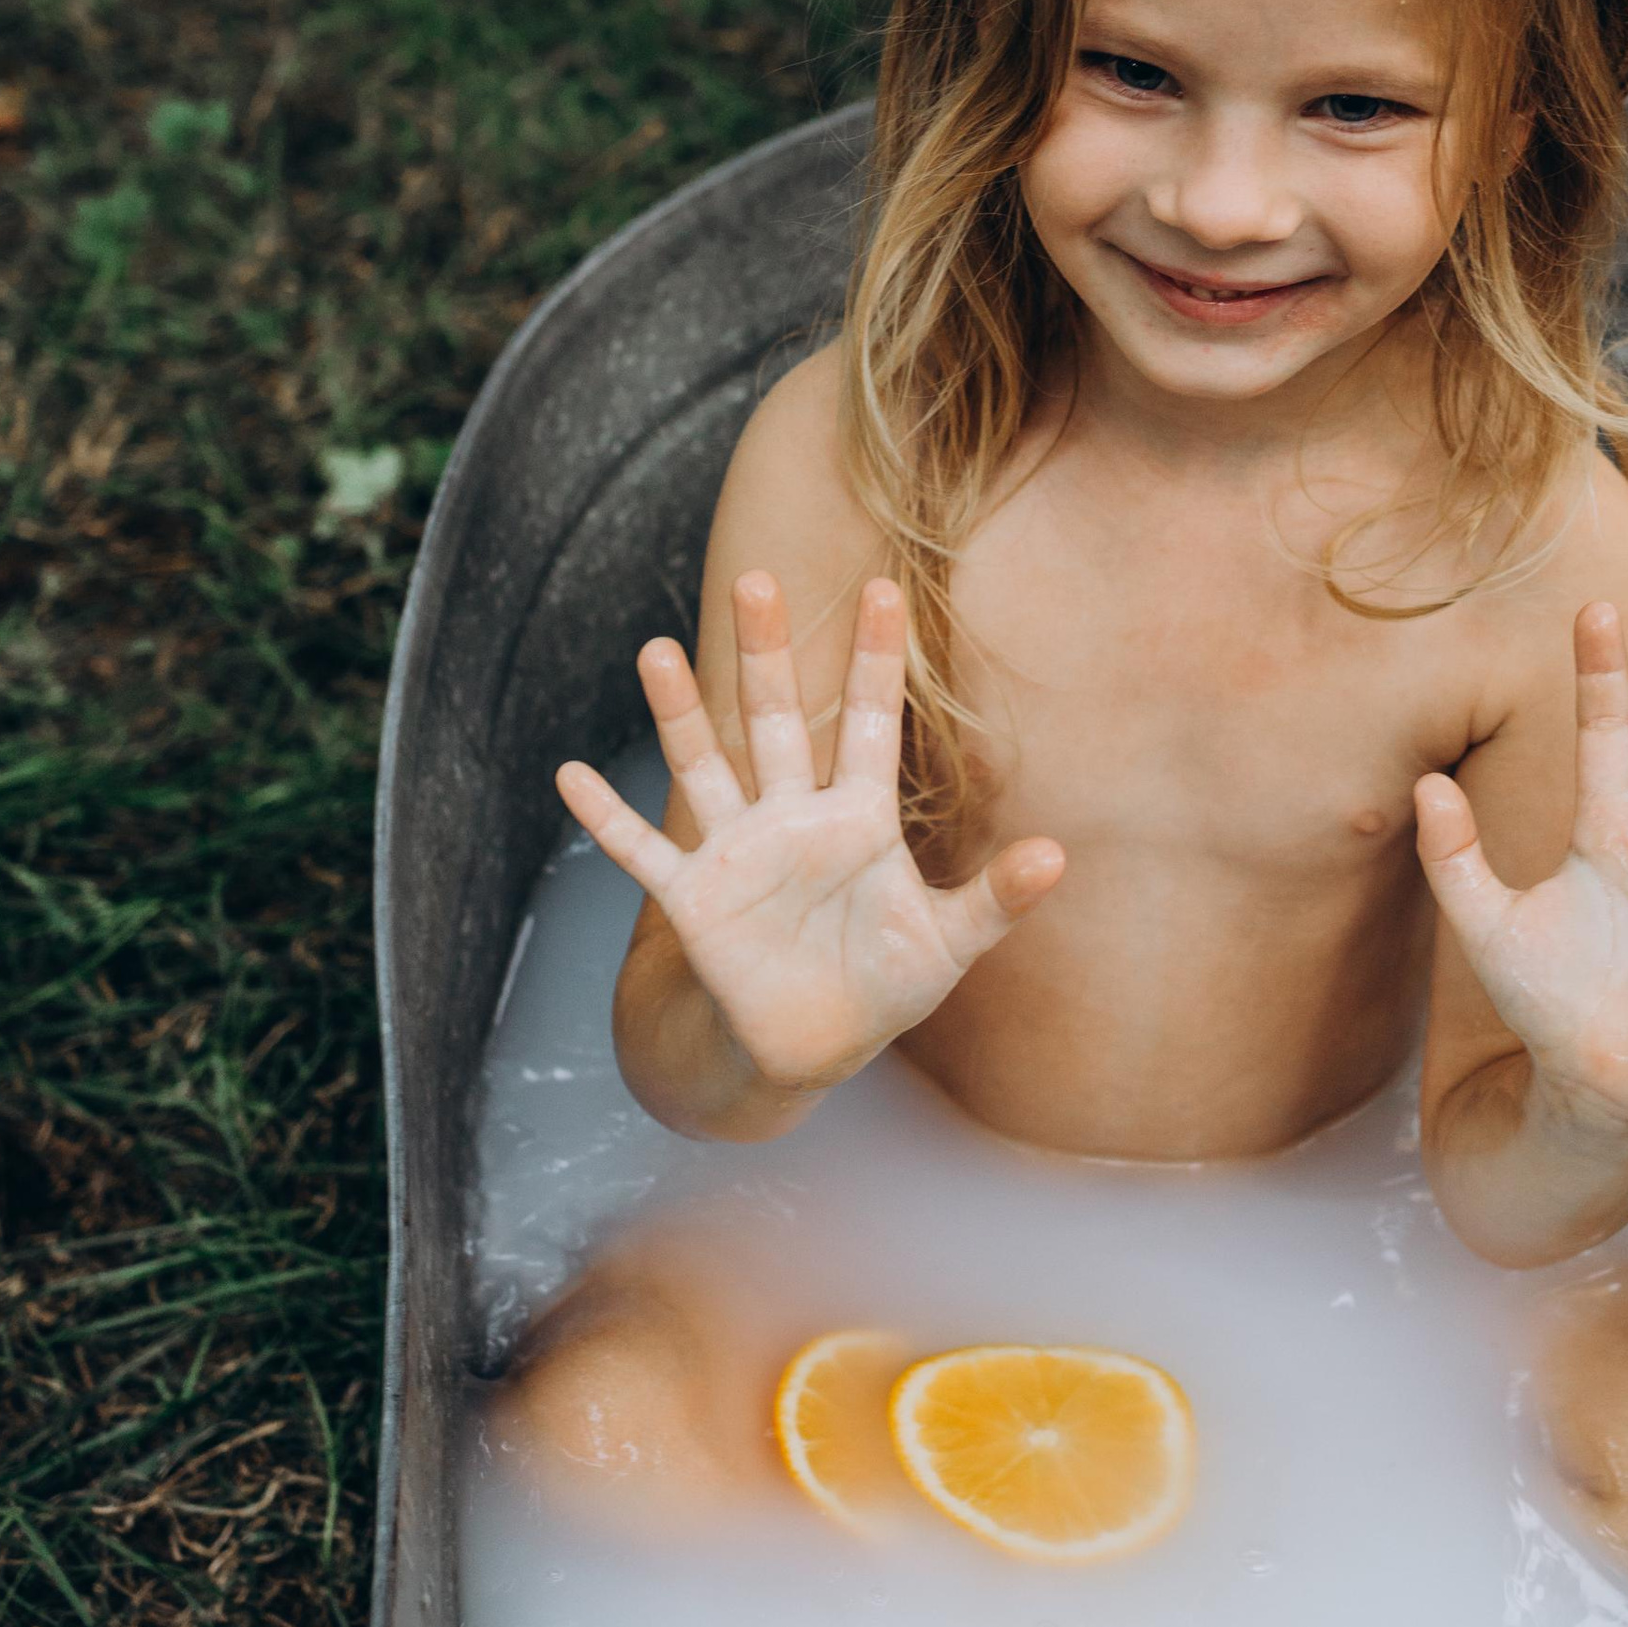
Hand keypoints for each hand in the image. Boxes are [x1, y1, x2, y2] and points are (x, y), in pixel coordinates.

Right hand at [556, 571, 1065, 1098]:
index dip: (877, 658)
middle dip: (769, 653)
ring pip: (705, 767)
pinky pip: (642, 854)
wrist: (811, 1047)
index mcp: (860, 818)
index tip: (885, 588)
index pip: (872, 722)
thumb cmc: (883, 984)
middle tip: (758, 579)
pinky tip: (567, 775)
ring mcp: (740, 852)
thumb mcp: (946, 944)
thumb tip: (1059, 856)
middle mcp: (794, 816)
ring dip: (679, 713)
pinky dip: (605, 820)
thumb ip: (996, 900)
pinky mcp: (696, 899)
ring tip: (652, 651)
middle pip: (779, 719)